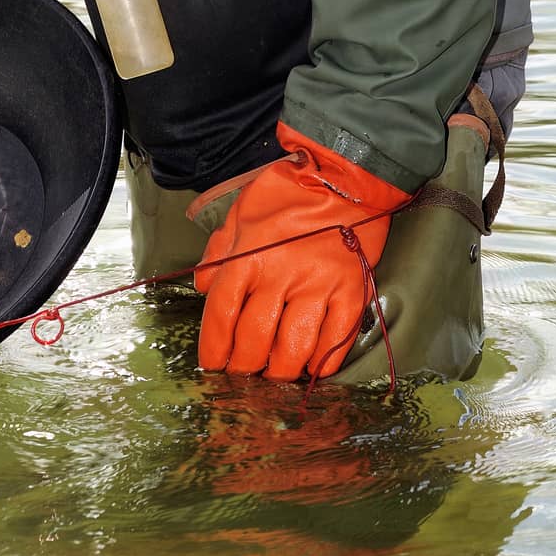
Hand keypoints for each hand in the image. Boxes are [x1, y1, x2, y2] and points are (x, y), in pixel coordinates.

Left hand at [195, 123, 409, 380]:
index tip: (212, 365)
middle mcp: (281, 275)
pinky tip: (311, 369)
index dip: (214, 347)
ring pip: (294, 349)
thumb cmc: (289, 193)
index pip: (223, 314)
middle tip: (241, 377)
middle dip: (243, 367)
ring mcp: (319, 286)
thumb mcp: (243, 212)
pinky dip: (322, 362)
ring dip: (280, 372)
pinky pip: (335, 341)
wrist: (345, 177)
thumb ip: (220, 250)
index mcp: (250, 255)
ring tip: (272, 378)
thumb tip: (204, 286)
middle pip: (255, 339)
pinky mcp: (351, 292)